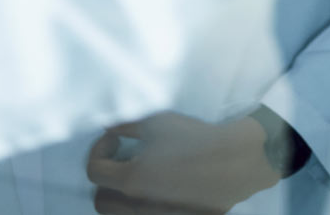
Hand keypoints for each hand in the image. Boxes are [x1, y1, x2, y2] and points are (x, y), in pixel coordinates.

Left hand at [85, 111, 282, 213]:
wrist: (235, 162)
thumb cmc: (195, 139)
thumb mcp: (156, 123)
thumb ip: (125, 127)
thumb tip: (109, 129)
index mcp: (131, 180)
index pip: (94, 171)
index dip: (99, 150)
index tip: (116, 138)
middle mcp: (139, 206)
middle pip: (101, 201)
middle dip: (106, 178)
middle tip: (122, 159)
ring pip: (122, 212)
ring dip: (121, 194)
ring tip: (139, 173)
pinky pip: (147, 213)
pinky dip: (144, 201)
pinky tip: (160, 182)